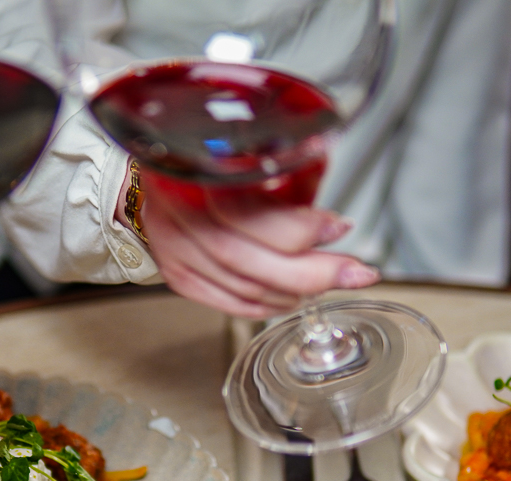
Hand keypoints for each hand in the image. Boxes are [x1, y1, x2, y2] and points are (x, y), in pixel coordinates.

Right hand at [120, 167, 380, 317]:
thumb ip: (284, 168)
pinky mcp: (178, 275)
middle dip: (309, 271)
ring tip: (327, 279)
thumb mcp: (247, 145)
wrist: (157, 171)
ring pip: (241, 286)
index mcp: (190, 170)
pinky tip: (292, 296)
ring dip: (292, 290)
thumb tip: (332, 201)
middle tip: (353, 272)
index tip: (339, 226)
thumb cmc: (209, 154)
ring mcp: (172, 249)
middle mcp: (175, 213)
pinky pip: (230, 303)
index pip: (244, 212)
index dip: (298, 227)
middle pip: (243, 259)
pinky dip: (267, 305)